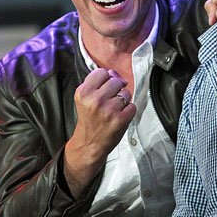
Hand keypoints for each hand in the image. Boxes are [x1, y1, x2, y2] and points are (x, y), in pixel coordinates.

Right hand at [64, 68, 135, 196]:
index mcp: (83, 92)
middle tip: (109, 101)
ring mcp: (108, 110)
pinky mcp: (120, 119)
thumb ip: (98, 83)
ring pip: (126, 93)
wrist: (89, 144)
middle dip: (116, 89)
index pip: (102, 72)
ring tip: (113, 110)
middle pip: (116, 81)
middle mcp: (95, 100)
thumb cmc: (89, 119)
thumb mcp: (85, 99)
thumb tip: (114, 73)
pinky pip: (132, 106)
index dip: (106, 79)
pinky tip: (119, 117)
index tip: (104, 88)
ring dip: (123, 101)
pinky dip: (128, 111)